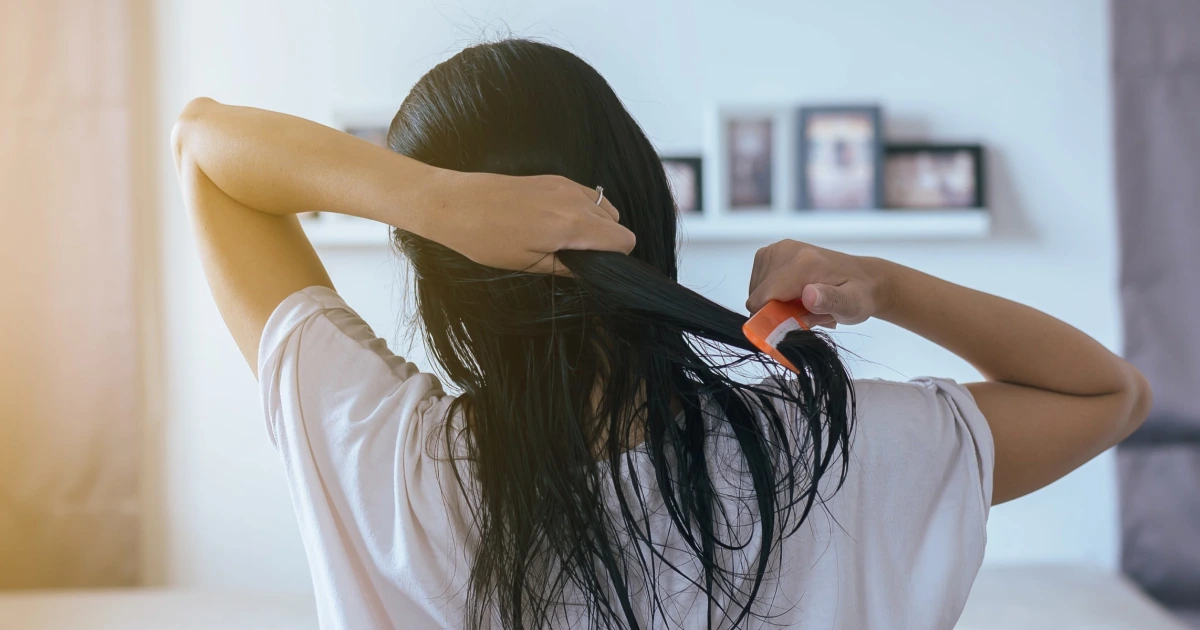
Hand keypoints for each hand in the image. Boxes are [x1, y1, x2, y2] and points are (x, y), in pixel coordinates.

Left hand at [422, 170, 635, 273]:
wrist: (456, 203)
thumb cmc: (486, 238)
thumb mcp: (528, 263)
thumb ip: (568, 267)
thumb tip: (592, 272)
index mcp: (572, 225)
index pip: (623, 240)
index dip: (617, 258)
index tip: (597, 267)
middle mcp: (575, 200)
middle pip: (618, 223)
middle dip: (607, 243)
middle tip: (578, 258)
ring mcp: (566, 185)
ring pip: (605, 208)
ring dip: (597, 226)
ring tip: (568, 241)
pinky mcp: (555, 178)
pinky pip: (587, 195)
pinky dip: (585, 211)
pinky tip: (558, 223)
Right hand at [746, 240, 886, 327]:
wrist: (863, 278)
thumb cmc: (858, 296)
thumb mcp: (853, 305)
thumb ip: (831, 300)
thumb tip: (809, 295)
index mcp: (803, 263)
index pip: (763, 297)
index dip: (770, 319)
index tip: (791, 325)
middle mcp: (785, 250)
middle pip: (758, 296)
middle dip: (775, 311)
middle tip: (804, 313)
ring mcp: (776, 249)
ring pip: (756, 291)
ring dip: (774, 304)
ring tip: (801, 304)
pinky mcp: (771, 252)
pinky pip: (758, 283)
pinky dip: (773, 294)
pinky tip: (793, 294)